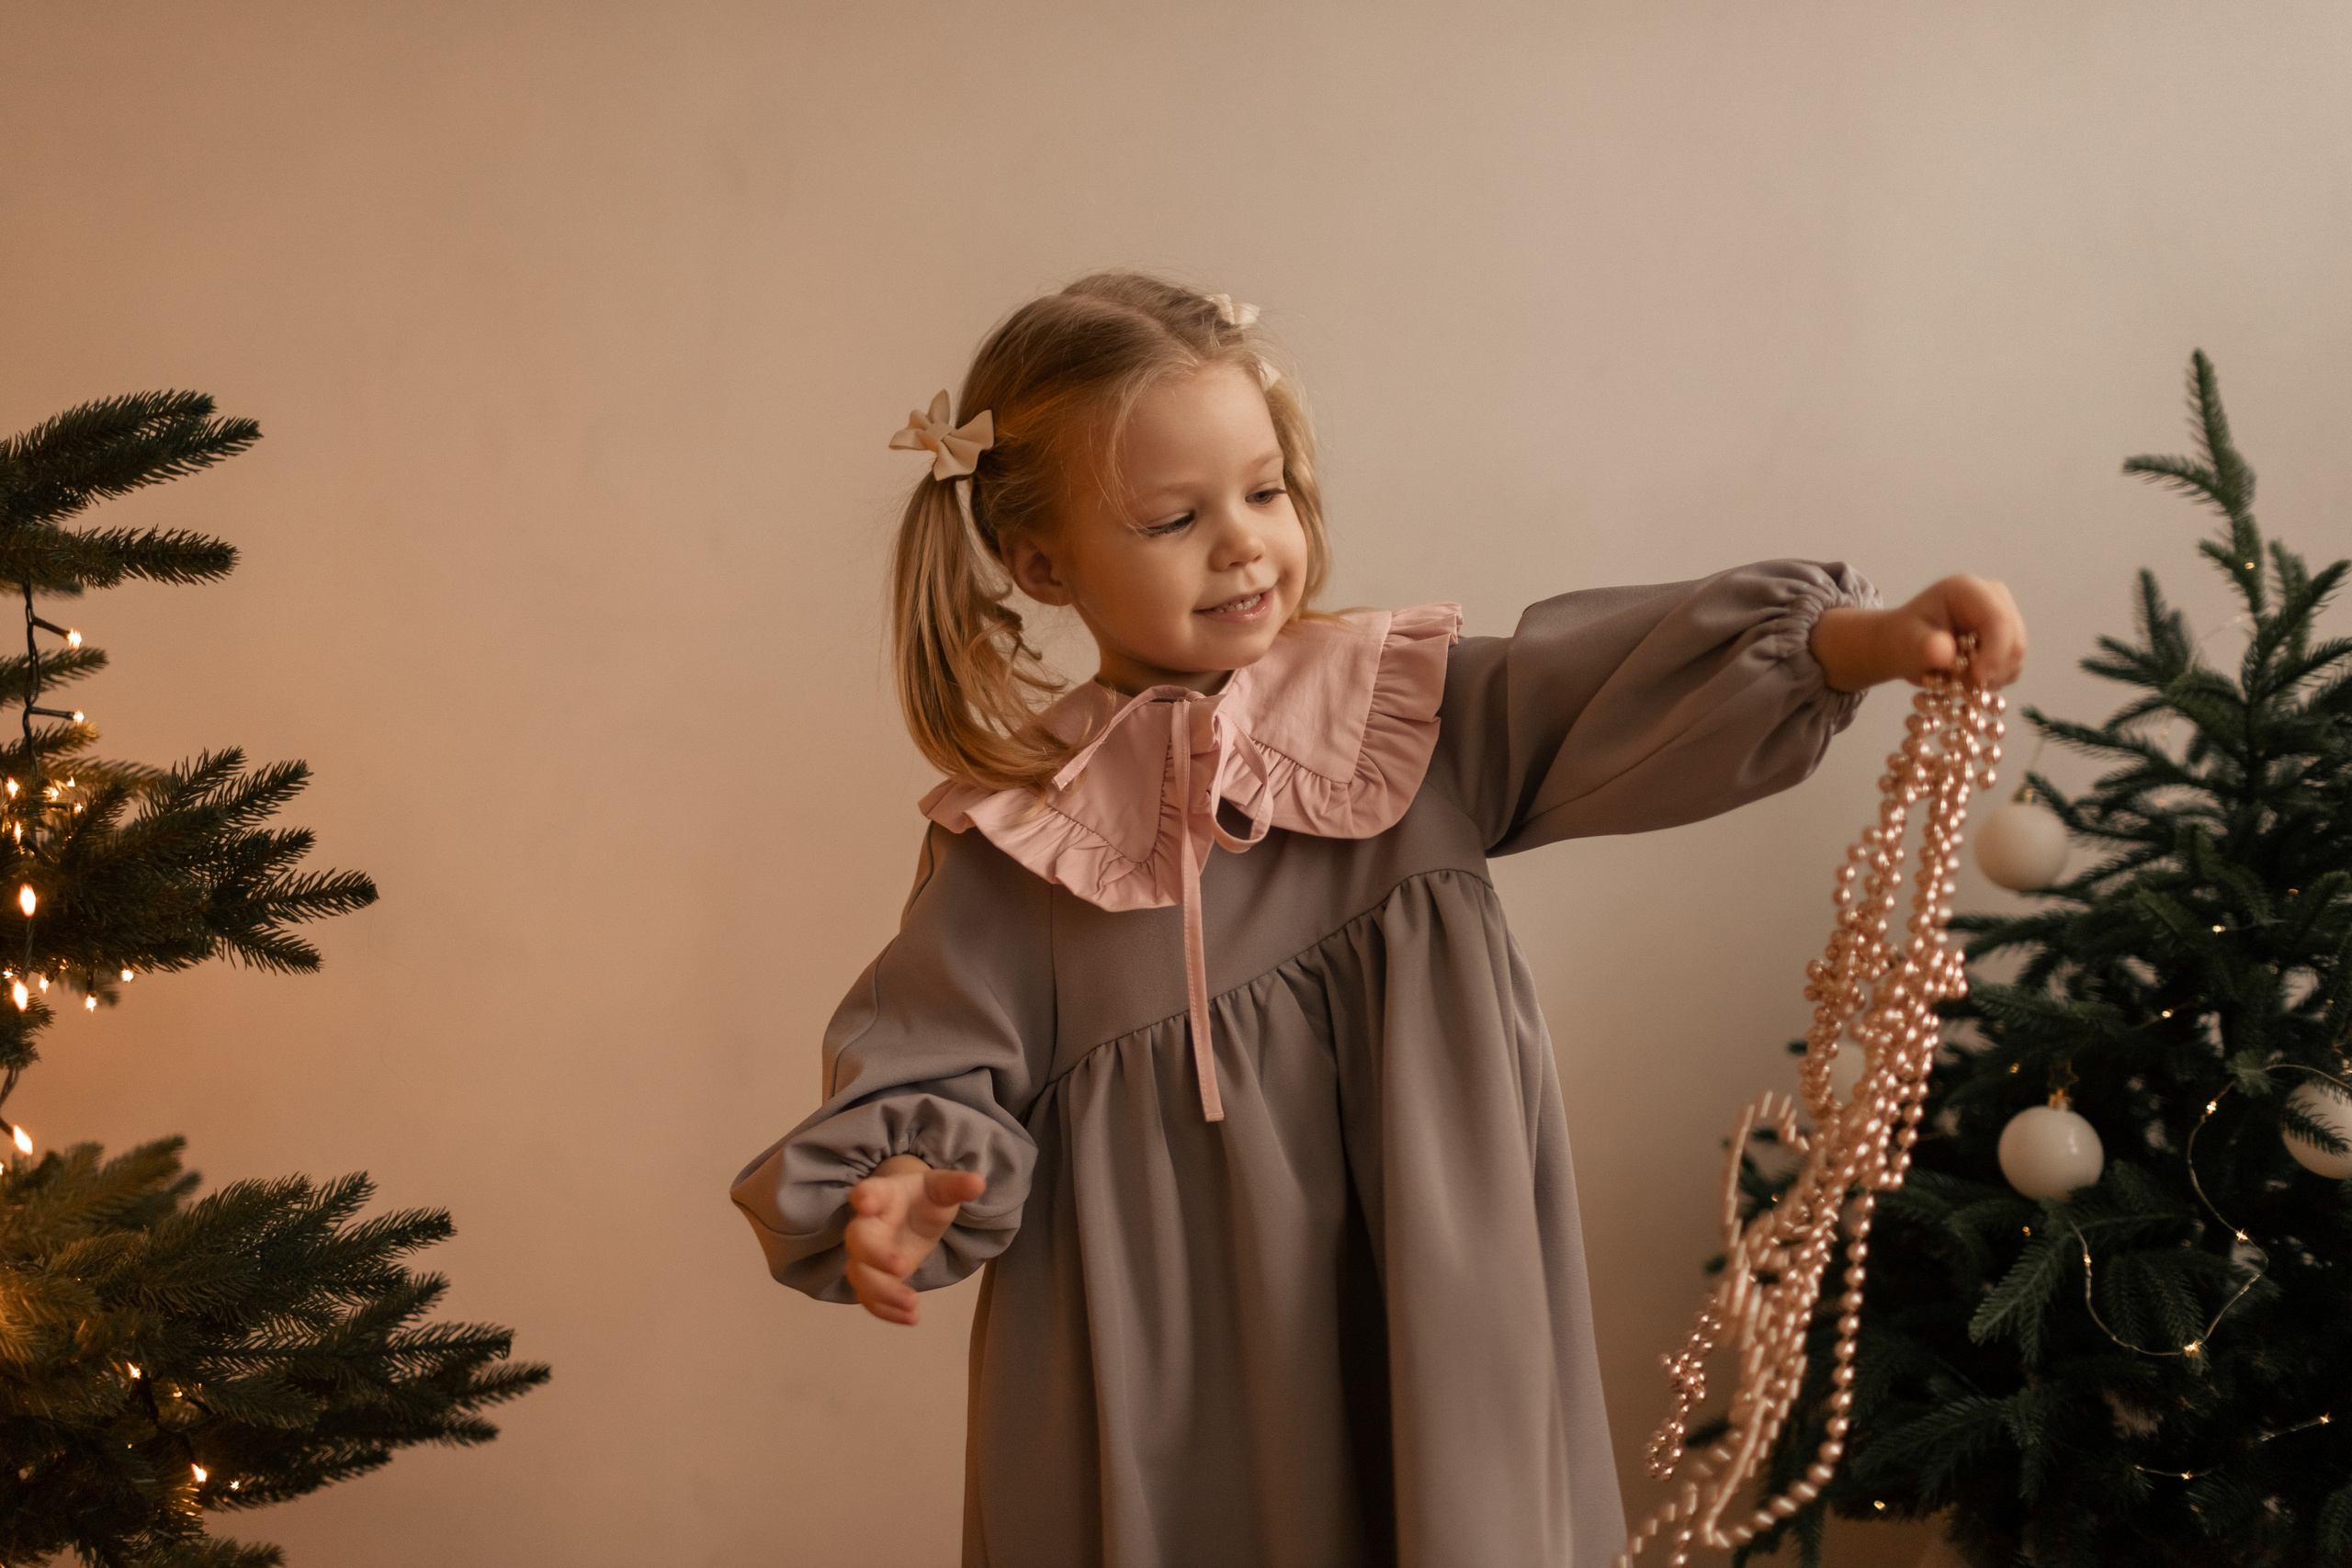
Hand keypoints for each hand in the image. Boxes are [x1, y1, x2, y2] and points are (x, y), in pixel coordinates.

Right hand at [842, 1155, 986, 1325]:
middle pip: (858, 1239)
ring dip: (882, 1292)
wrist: (910, 1213)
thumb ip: (956, 1186)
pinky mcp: (873, 1279)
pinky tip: (912, 1318)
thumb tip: (979, 1183)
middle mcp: (867, 1225)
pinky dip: (887, 1312)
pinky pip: (869, 1299)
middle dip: (875, 1255)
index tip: (865, 1201)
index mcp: (883, 1195)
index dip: (866, 1197)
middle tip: (902, 1267)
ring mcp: (866, 1255)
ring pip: (860, 1275)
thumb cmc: (923, 1199)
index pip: (869, 1191)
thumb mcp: (941, 1189)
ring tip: (912, 1303)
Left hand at [1810, 575, 2025, 692]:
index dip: (1995, 654)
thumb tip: (1945, 653)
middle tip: (1961, 685)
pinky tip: (1967, 679)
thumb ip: (1924, 646)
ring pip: (2016, 658)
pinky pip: (2012, 667)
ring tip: (1957, 679)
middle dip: (1991, 670)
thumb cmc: (1903, 637)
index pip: (1999, 622)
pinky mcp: (2008, 639)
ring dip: (1990, 678)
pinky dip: (1992, 680)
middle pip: (2014, 642)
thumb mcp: (1906, 641)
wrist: (1904, 644)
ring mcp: (2005, 617)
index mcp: (1969, 589)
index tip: (1977, 679)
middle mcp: (1994, 598)